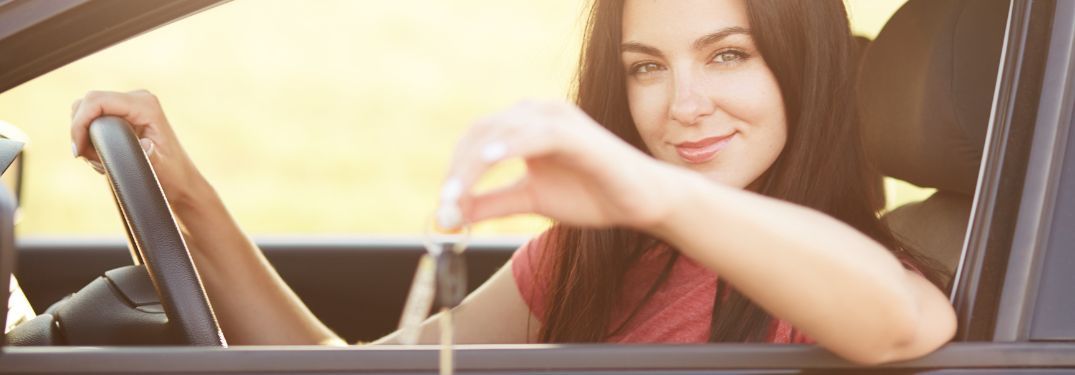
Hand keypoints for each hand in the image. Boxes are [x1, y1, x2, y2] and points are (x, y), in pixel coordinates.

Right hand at [70, 90, 202, 203]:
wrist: (181, 181)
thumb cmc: (172, 175)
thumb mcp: (160, 167)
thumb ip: (150, 155)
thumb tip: (145, 145)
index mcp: (145, 105)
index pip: (95, 101)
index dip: (79, 123)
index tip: (78, 151)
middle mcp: (137, 99)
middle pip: (87, 104)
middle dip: (81, 132)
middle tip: (88, 159)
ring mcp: (129, 105)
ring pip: (87, 111)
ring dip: (84, 136)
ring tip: (98, 160)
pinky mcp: (123, 114)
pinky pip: (94, 118)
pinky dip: (89, 137)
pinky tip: (102, 157)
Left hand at [439, 100, 680, 229]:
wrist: (640, 202)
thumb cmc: (592, 195)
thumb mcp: (530, 200)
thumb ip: (492, 203)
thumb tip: (452, 215)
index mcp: (526, 126)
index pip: (477, 139)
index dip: (455, 171)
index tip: (444, 207)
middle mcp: (538, 114)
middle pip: (482, 132)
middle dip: (458, 170)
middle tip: (446, 206)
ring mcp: (557, 119)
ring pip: (501, 132)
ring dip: (473, 164)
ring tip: (456, 195)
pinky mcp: (574, 132)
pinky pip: (534, 135)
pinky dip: (508, 146)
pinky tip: (489, 162)